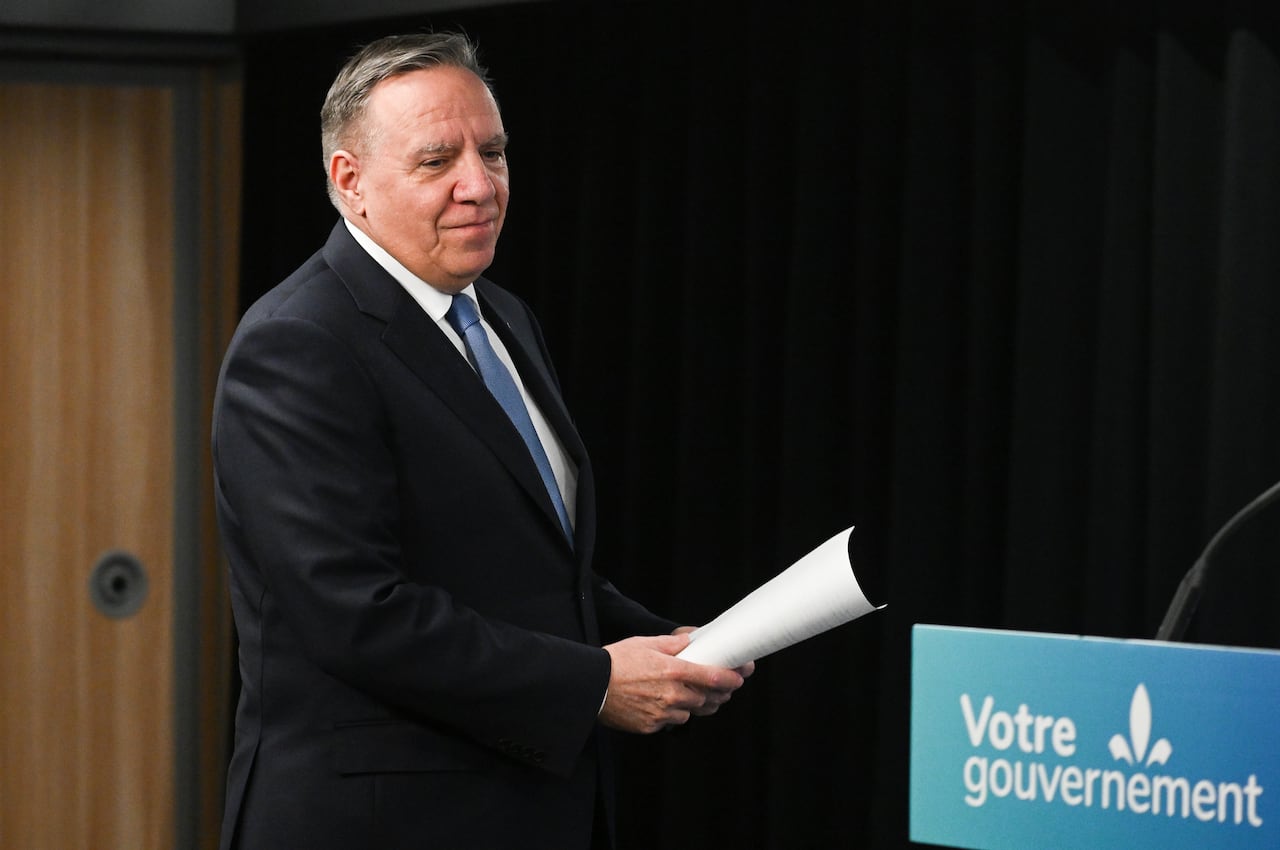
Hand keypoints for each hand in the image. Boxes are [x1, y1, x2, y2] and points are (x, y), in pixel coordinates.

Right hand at [599, 633, 746, 733]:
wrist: (591, 685)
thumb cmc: (616, 661)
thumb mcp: (646, 643)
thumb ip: (672, 644)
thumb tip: (690, 641)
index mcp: (673, 671)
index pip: (713, 678)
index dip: (731, 679)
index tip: (739, 678)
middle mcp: (672, 694)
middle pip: (706, 699)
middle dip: (714, 694)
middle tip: (716, 689)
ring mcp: (662, 713)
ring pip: (689, 714)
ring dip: (691, 706)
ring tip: (683, 696)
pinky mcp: (651, 726)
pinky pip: (669, 723)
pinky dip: (670, 715)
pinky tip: (661, 705)